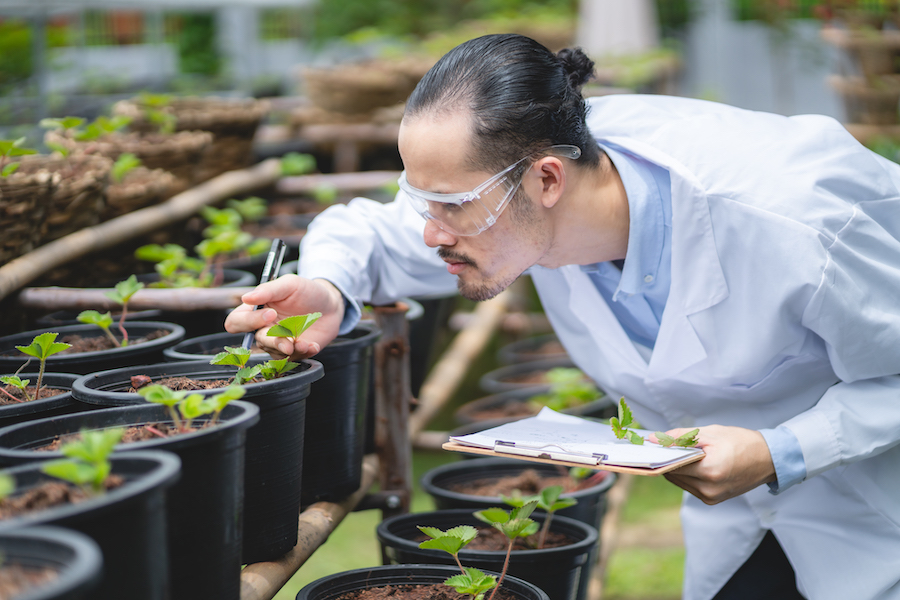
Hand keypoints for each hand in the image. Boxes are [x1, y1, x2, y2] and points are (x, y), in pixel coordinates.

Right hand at [224, 275, 344, 359]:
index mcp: (256, 310)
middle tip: (288, 337)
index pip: (236, 322)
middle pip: (256, 340)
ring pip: (273, 352)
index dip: (248, 321)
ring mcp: (279, 341)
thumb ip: (268, 290)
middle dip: (272, 340)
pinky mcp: (294, 351)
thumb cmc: (307, 291)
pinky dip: (303, 353)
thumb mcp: (289, 284)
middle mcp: (264, 328)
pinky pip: (293, 358)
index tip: (270, 313)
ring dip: (287, 349)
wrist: (331, 304)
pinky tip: (312, 345)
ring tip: (302, 343)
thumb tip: (246, 297)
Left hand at [654, 425, 775, 504]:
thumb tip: (654, 440)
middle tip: (666, 445)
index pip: (671, 465)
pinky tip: (693, 463)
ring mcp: (711, 498)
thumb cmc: (741, 442)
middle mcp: (709, 489)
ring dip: (677, 468)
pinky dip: (687, 475)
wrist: (769, 459)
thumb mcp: (710, 433)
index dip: (660, 454)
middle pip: (673, 475)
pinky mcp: (713, 500)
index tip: (652, 445)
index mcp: (709, 471)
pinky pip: (690, 487)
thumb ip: (679, 437)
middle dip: (668, 460)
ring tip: (683, 453)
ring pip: (679, 482)